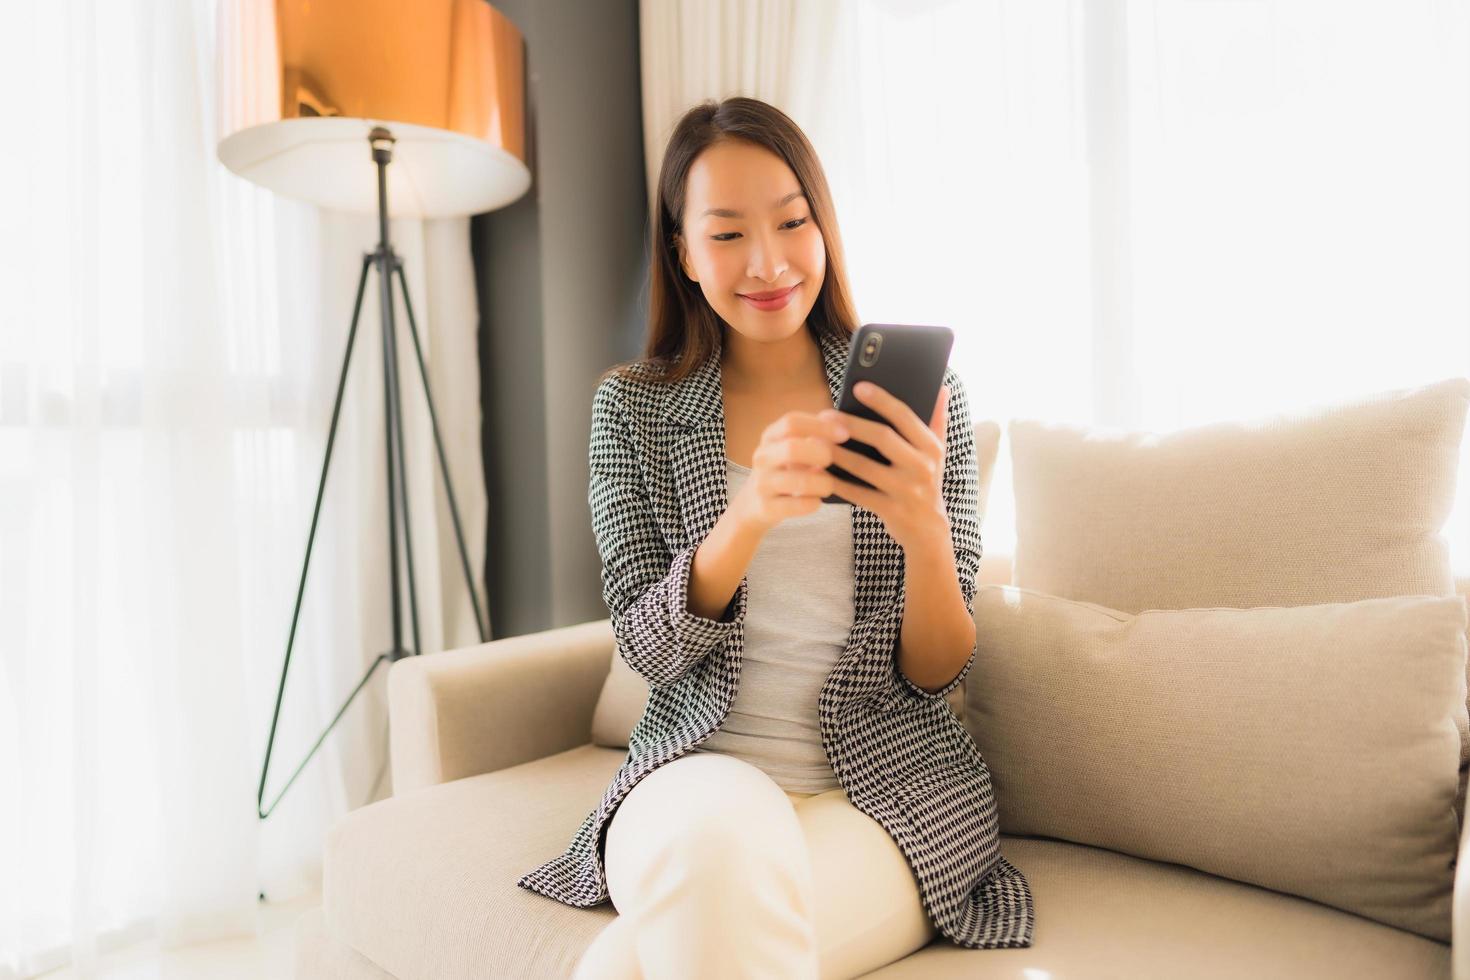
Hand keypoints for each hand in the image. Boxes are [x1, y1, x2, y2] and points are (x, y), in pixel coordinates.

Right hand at [730, 410, 849, 533]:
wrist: (753, 504)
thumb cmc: (783, 470)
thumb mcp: (792, 447)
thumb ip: (815, 433)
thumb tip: (840, 422)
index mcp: (770, 437)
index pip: (792, 423)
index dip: (821, 426)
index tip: (844, 434)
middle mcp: (762, 457)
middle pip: (792, 448)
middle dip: (821, 454)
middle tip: (830, 461)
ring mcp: (762, 483)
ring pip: (800, 481)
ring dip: (823, 483)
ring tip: (828, 485)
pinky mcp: (767, 508)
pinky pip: (800, 504)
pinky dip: (815, 503)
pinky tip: (815, 500)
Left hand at [821, 381, 950, 553]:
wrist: (929, 531)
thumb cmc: (927, 483)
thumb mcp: (937, 454)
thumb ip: (937, 420)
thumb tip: (941, 387)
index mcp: (932, 448)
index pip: (906, 416)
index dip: (882, 400)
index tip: (858, 387)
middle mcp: (922, 468)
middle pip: (883, 438)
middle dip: (852, 425)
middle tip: (826, 416)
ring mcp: (907, 491)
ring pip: (866, 467)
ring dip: (838, 453)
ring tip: (815, 442)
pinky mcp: (891, 511)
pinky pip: (858, 493)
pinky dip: (838, 482)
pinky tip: (820, 472)